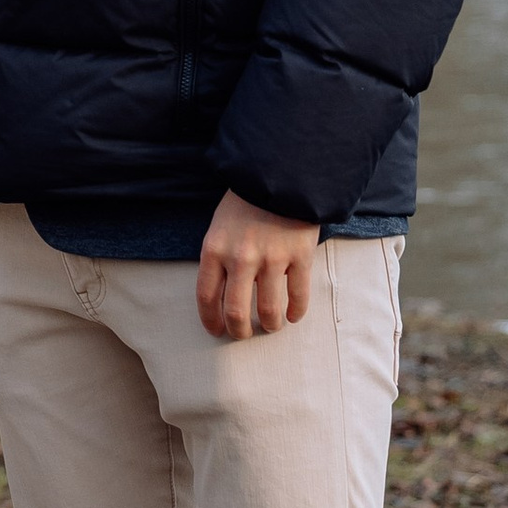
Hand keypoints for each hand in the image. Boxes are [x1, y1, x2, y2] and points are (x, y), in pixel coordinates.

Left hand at [196, 191, 318, 340]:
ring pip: (269, 310)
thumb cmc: (246, 201)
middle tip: (244, 334)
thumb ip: (219, 258)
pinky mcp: (300, 256)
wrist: (281, 173)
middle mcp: (241, 258)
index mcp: (214, 249)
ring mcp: (272, 258)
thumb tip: (224, 294)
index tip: (217, 330)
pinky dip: (296, 312)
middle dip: (239, 331)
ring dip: (270, 325)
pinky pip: (298, 296)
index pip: (206, 296)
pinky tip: (293, 316)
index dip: (211, 319)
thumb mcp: (219, 226)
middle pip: (236, 311)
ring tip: (271, 326)